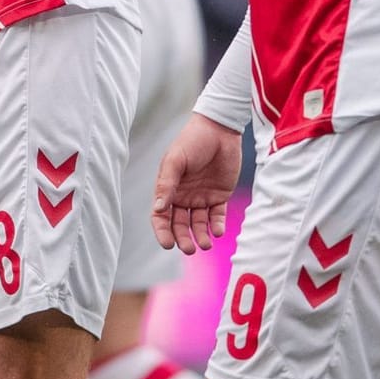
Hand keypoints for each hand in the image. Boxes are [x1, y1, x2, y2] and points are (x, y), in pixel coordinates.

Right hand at [151, 113, 242, 254]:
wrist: (219, 129)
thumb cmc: (192, 141)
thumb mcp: (175, 161)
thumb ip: (167, 184)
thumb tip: (159, 209)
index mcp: (168, 188)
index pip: (161, 216)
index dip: (162, 231)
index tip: (168, 244)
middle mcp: (183, 196)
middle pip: (180, 224)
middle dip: (183, 238)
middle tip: (190, 249)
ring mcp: (201, 197)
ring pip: (198, 224)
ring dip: (200, 236)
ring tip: (205, 244)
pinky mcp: (220, 196)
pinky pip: (217, 216)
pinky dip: (217, 226)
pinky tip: (218, 231)